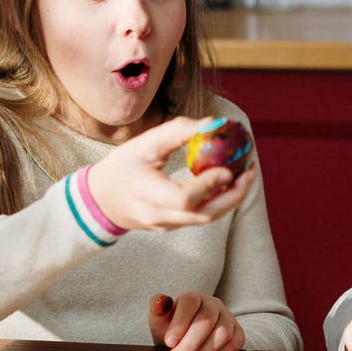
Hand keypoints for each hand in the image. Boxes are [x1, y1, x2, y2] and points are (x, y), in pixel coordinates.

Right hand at [88, 116, 258, 231]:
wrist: (101, 200)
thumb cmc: (122, 166)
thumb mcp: (143, 143)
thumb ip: (177, 132)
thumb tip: (213, 123)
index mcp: (145, 193)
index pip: (183, 199)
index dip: (209, 186)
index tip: (228, 169)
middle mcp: (157, 215)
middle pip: (203, 215)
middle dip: (233, 195)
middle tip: (250, 172)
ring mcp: (166, 225)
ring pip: (206, 219)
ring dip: (231, 198)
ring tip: (247, 175)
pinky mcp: (173, 226)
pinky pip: (201, 216)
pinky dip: (219, 201)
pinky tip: (231, 182)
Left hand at [148, 292, 245, 350]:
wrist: (187, 342)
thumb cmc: (172, 330)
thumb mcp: (160, 320)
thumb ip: (157, 309)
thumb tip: (160, 302)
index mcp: (193, 297)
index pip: (190, 302)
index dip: (180, 323)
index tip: (169, 342)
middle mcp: (213, 304)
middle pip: (206, 321)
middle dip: (189, 343)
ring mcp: (228, 317)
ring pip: (223, 333)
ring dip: (204, 350)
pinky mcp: (238, 332)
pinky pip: (234, 343)